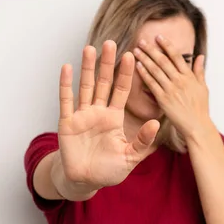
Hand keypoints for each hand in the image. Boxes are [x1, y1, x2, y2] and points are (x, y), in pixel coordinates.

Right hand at [57, 40, 160, 188]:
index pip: (121, 91)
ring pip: (85, 87)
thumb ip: (143, 141)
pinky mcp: (67, 122)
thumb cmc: (109, 170)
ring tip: (89, 48)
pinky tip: (67, 68)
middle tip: (111, 42)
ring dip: (87, 68)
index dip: (126, 74)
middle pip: (103, 83)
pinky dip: (65, 84)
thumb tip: (157, 123)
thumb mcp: (130, 157)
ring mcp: (82, 115)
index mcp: (114, 118)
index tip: (132, 55)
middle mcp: (98, 112)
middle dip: (107, 63)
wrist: (86, 181)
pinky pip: (66, 100)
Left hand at [133, 35, 211, 138]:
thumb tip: (200, 56)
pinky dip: (144, 73)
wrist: (197, 126)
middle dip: (152, 49)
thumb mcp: (203, 87)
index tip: (158, 37)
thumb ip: (199, 71)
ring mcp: (171, 89)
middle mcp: (180, 80)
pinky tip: (137, 66)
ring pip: (156, 70)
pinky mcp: (164, 99)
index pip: (177, 56)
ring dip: (145, 58)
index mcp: (189, 76)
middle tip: (142, 41)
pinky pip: (152, 83)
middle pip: (164, 60)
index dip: (167, 45)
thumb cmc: (200, 109)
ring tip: (136, 50)